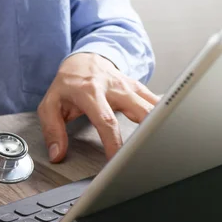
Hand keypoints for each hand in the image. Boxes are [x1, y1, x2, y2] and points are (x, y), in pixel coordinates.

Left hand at [38, 53, 159, 161]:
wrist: (83, 59)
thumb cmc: (67, 84)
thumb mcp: (50, 104)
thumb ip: (52, 130)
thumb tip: (57, 154)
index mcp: (90, 92)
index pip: (106, 121)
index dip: (114, 143)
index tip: (117, 161)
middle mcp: (113, 87)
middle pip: (138, 110)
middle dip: (147, 132)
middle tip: (149, 154)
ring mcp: (128, 86)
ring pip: (152, 104)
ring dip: (160, 123)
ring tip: (165, 144)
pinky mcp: (138, 87)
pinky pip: (155, 100)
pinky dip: (164, 113)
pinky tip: (171, 126)